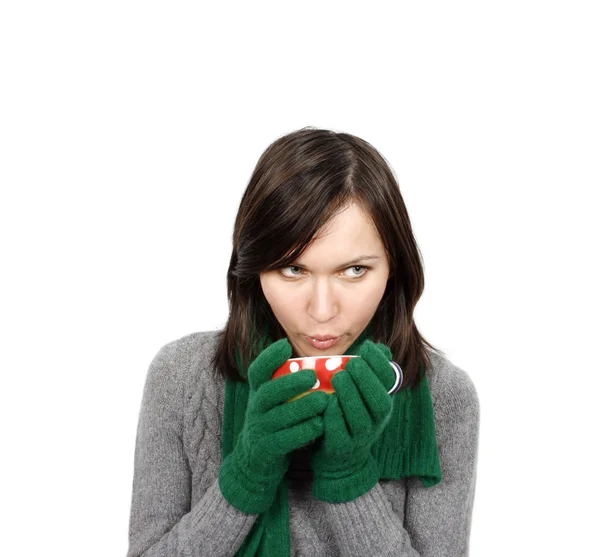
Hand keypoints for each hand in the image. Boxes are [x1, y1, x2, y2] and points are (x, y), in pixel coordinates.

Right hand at [219, 338, 328, 513]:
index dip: (269, 357)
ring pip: (277, 417)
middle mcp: (255, 409)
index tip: (285, 345)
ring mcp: (258, 430)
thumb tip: (318, 363)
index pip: (257, 371)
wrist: (255, 462)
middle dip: (289, 383)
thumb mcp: (274, 401)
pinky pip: (284, 440)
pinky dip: (302, 432)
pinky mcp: (266, 449)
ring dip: (300, 407)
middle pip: (267, 393)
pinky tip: (319, 426)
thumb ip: (287, 384)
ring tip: (322, 400)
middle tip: (312, 376)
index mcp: (258, 393)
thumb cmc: (274, 423)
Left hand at [311, 340, 395, 502]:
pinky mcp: (342, 448)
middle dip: (367, 380)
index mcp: (382, 402)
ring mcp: (360, 437)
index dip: (380, 363)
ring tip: (339, 378)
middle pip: (379, 402)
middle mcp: (376, 421)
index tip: (367, 347)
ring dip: (351, 396)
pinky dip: (335, 416)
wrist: (342, 458)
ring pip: (361, 418)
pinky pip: (340, 433)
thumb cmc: (349, 416)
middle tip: (352, 363)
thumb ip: (368, 371)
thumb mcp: (362, 394)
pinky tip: (328, 402)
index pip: (390, 382)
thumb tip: (379, 347)